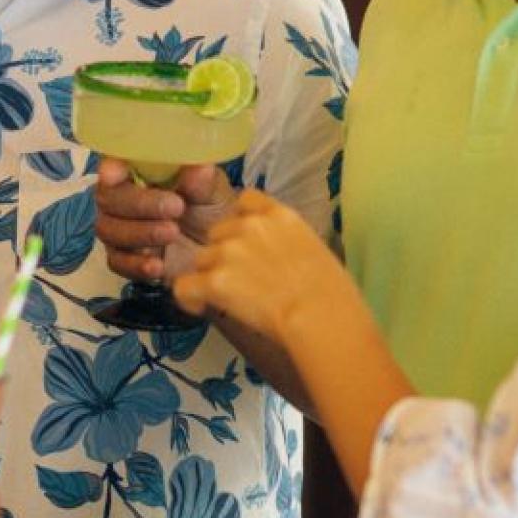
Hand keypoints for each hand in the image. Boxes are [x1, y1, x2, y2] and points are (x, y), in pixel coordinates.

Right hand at [94, 160, 234, 286]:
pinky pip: (117, 262)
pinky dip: (135, 264)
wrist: (220, 252)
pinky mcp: (125, 259)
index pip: (113, 163)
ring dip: (140, 232)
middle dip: (139, 203)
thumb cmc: (212, 211)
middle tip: (176, 207)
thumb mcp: (214, 193)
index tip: (116, 173)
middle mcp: (122, 197)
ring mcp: (120, 229)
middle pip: (108, 198)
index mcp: (139, 172)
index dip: (110, 167)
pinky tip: (158, 264)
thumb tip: (200, 168)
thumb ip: (203, 182)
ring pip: (109, 230)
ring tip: (173, 232)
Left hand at [173, 190, 344, 340]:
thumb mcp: (315, 249)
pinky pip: (184, 286)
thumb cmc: (333, 295)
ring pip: (202, 260)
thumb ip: (286, 241)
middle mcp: (250, 225)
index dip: (240, 222)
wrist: (322, 317)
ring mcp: (229, 251)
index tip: (246, 243)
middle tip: (241, 282)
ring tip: (228, 300)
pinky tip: (201, 307)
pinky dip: (189, 298)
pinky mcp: (214, 280)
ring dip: (210, 277)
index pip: (245, 200)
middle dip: (225, 254)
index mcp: (279, 215)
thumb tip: (273, 255)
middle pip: (218, 233)